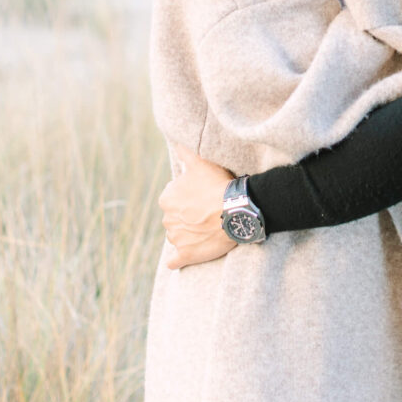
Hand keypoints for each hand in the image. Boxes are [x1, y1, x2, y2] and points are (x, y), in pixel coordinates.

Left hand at [159, 144, 236, 268]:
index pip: (173, 196)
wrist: (234, 210)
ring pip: (178, 234)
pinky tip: (183, 255)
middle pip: (175, 215)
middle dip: (187, 213)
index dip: (188, 194)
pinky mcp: (186, 255)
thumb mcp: (200, 161)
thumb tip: (176, 141)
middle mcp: (167, 219)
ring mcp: (176, 238)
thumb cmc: (217, 184)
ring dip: (188, 232)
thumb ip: (185, 151)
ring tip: (207, 226)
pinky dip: (177, 258)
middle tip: (206, 209)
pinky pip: (175, 260)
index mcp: (167, 198)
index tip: (202, 193)